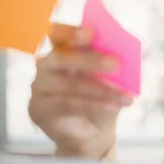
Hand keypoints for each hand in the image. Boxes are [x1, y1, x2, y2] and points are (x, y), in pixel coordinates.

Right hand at [29, 24, 133, 158]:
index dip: (71, 32)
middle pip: (62, 57)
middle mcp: (47, 65)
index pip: (58, 34)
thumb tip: (125, 56)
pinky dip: (93, 105)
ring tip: (125, 96)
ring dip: (100, 89)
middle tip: (115, 64)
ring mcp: (40, 87)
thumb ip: (112, 64)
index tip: (90, 33)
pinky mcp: (38, 109)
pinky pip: (66, 104)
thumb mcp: (110, 79)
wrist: (93, 131)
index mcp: (63, 49)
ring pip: (69, 84)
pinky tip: (112, 107)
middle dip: (90, 60)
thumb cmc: (102, 96)